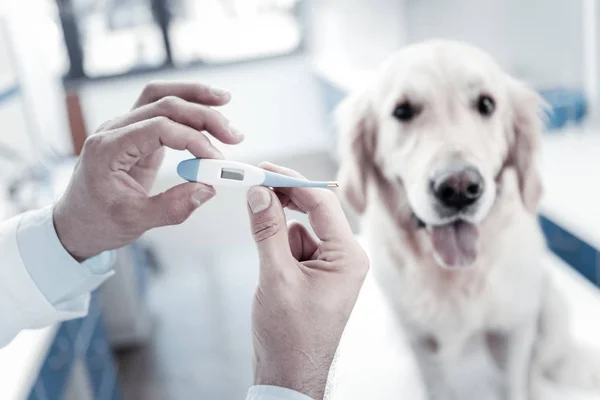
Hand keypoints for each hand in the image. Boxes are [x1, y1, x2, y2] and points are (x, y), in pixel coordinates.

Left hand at [54, 81, 243, 260]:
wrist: (75, 224)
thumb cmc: (97, 222)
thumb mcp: (134, 221)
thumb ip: (172, 207)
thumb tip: (208, 189)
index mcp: (107, 149)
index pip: (159, 128)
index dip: (194, 140)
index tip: (217, 162)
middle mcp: (113, 130)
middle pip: (163, 104)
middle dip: (202, 115)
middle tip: (233, 136)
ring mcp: (123, 128)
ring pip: (161, 95)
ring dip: (194, 97)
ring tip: (224, 100)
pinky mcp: (136, 134)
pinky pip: (160, 108)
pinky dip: (185, 103)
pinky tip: (207, 108)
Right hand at [246, 163, 368, 398]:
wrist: (288, 374)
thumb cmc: (289, 335)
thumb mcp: (275, 277)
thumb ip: (267, 229)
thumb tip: (258, 191)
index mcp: (348, 256)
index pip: (321, 203)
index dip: (291, 181)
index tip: (262, 169)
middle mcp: (346, 257)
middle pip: (314, 211)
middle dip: (284, 201)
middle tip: (253, 185)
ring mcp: (332, 265)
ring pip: (300, 228)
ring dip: (278, 233)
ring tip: (268, 266)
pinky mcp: (317, 273)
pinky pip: (295, 245)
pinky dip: (278, 249)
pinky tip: (271, 274)